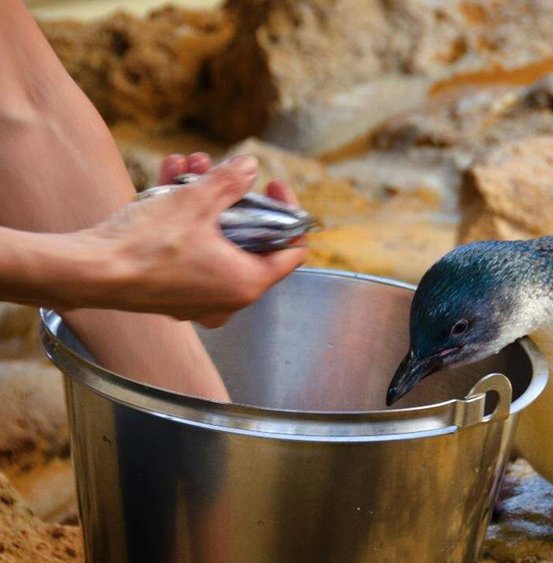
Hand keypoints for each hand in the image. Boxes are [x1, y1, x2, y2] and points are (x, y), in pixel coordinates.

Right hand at [81, 154, 306, 326]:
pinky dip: (183, 219)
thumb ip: (230, 182)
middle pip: (249, 240)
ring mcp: (199, 299)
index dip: (287, 211)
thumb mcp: (196, 203)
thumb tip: (250, 166)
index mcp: (248, 283)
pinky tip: (169, 179)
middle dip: (233, 196)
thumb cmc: (146, 245)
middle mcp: (228, 299)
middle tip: (222, 170)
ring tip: (190, 165)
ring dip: (203, 199)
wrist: (89, 271)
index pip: (292, 250)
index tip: (272, 184)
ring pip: (215, 240)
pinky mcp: (171, 292)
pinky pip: (190, 250)